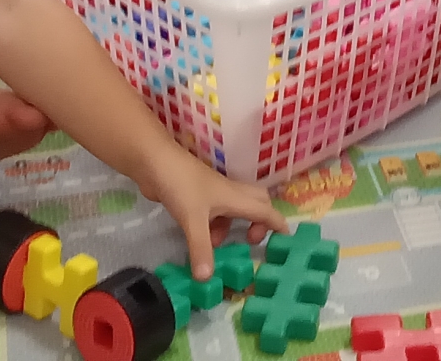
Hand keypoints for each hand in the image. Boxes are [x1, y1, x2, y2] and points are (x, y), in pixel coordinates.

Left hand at [141, 148, 288, 278]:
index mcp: (235, 197)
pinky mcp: (197, 195)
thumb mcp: (192, 220)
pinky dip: (216, 225)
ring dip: (233, 226)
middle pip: (257, 202)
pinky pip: (217, 211)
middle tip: (251, 241)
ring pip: (235, 208)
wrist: (154, 162)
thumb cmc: (180, 184)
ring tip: (218, 245)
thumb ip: (201, 249)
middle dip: (260, 221)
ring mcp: (212, 193)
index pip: (266, 211)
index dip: (278, 225)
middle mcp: (229, 193)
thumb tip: (207, 279)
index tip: (286, 241)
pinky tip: (201, 237)